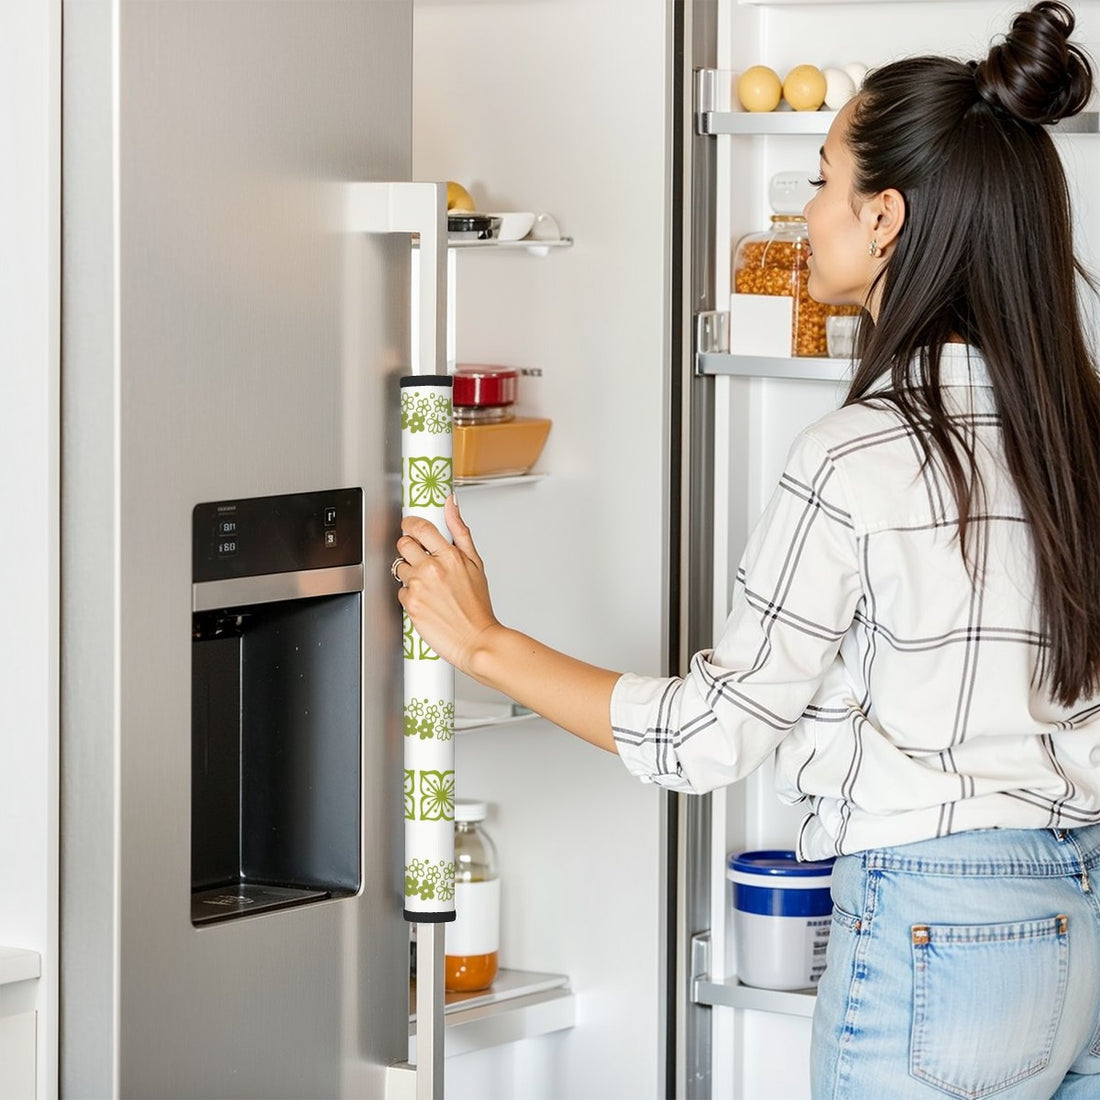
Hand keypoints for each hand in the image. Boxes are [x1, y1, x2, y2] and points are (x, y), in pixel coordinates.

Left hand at [396, 495, 499, 674]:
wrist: (477, 639)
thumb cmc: (478, 606)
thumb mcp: (476, 563)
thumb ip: (460, 531)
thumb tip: (451, 503)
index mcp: (450, 556)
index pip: (420, 527)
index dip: (411, 524)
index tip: (411, 526)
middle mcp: (432, 569)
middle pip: (404, 544)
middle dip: (410, 549)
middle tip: (422, 560)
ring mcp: (419, 586)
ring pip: (400, 567)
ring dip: (410, 574)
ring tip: (429, 586)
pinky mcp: (410, 604)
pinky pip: (401, 590)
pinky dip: (410, 595)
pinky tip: (426, 601)